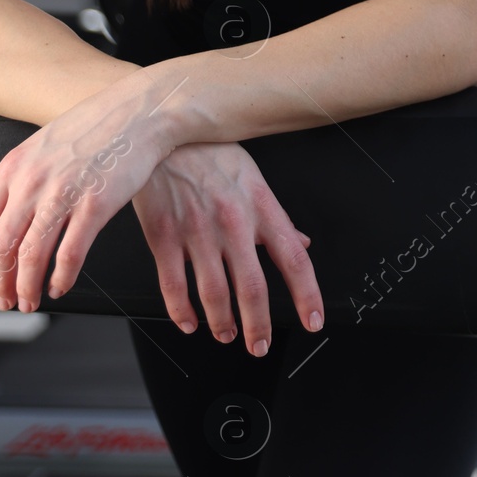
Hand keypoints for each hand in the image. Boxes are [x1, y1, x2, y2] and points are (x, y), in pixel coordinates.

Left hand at [0, 71, 173, 311]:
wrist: (139, 111)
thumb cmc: (95, 127)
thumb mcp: (43, 145)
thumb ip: (21, 179)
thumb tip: (4, 220)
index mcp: (13, 167)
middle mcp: (32, 182)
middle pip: (0, 247)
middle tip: (4, 300)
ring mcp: (63, 194)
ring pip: (31, 256)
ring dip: (26, 288)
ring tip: (30, 300)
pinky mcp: (95, 205)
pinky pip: (70, 254)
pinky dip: (61, 277)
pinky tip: (61, 285)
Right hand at [132, 142, 324, 356]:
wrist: (162, 131)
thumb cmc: (209, 152)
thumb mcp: (252, 178)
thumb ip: (277, 217)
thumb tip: (302, 243)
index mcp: (260, 206)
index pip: (294, 259)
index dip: (307, 295)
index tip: (313, 320)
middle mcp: (233, 222)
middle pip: (253, 288)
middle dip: (259, 326)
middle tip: (260, 345)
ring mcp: (197, 230)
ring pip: (215, 294)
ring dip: (222, 323)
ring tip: (226, 335)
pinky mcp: (163, 235)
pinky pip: (174, 285)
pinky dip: (182, 312)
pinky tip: (189, 321)